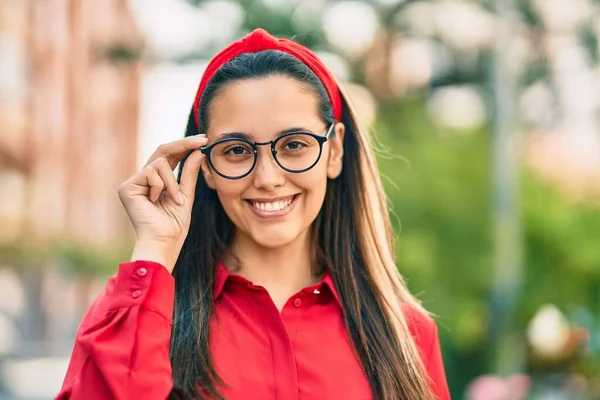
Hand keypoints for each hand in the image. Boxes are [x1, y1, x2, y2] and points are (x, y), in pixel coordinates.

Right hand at [118, 135, 207, 270]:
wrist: (164, 241)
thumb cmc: (175, 224)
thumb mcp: (187, 194)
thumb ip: (190, 173)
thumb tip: (198, 151)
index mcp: (157, 181)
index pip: (170, 156)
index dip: (185, 146)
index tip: (203, 139)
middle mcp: (143, 179)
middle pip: (162, 151)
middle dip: (183, 144)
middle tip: (201, 141)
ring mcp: (133, 183)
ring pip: (159, 162)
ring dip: (172, 181)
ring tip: (175, 200)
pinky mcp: (126, 187)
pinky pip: (151, 172)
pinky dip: (162, 186)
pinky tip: (157, 202)